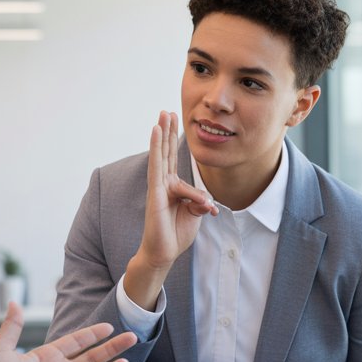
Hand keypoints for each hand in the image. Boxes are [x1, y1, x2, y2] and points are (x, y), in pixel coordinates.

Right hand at [124, 111, 217, 309]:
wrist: (165, 251)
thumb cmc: (176, 234)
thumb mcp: (195, 215)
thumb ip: (199, 202)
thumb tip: (206, 200)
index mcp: (174, 187)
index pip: (175, 160)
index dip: (175, 141)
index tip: (175, 123)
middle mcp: (164, 183)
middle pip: (167, 152)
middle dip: (168, 131)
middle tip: (167, 110)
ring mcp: (159, 186)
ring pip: (161, 155)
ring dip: (163, 134)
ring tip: (162, 115)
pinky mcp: (156, 192)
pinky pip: (157, 166)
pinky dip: (157, 148)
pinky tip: (156, 132)